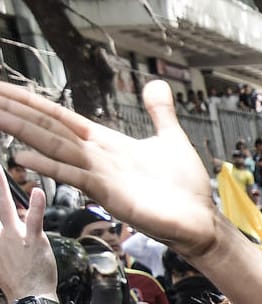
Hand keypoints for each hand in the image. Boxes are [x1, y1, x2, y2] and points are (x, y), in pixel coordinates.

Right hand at [0, 80, 216, 256]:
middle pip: (48, 128)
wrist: (200, 220)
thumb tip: (156, 84)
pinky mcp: (110, 194)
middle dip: (16, 111)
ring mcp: (100, 175)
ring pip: (55, 147)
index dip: (30, 102)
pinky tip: (23, 157)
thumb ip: (160, 112)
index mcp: (105, 142)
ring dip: (24, 131)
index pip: (58, 117)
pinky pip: (75, 176)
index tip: (2, 89)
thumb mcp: (171, 139)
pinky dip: (50, 166)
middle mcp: (95, 157)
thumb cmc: (184, 187)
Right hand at [0, 186, 56, 302]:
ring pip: (5, 207)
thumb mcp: (1, 261)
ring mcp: (14, 236)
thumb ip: (2, 243)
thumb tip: (3, 233)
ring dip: (0, 187)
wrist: (29, 296)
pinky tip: (37, 191)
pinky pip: (34, 218)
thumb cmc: (17, 280)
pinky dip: (36, 205)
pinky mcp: (33, 239)